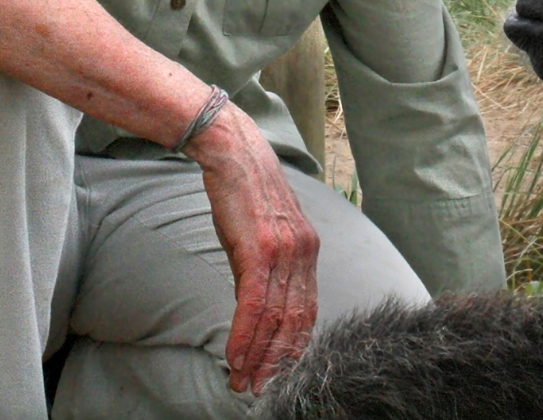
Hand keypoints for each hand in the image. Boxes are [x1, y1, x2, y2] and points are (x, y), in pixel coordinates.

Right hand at [187, 103, 319, 393]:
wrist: (234, 152)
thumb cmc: (244, 192)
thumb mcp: (263, 233)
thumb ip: (267, 267)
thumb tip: (256, 305)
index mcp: (308, 250)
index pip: (307, 310)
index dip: (294, 345)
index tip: (280, 371)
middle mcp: (304, 253)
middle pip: (296, 321)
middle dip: (278, 361)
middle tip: (261, 389)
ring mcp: (285, 252)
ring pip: (276, 319)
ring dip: (258, 357)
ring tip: (244, 383)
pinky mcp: (261, 249)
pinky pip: (255, 305)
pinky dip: (244, 336)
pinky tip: (235, 357)